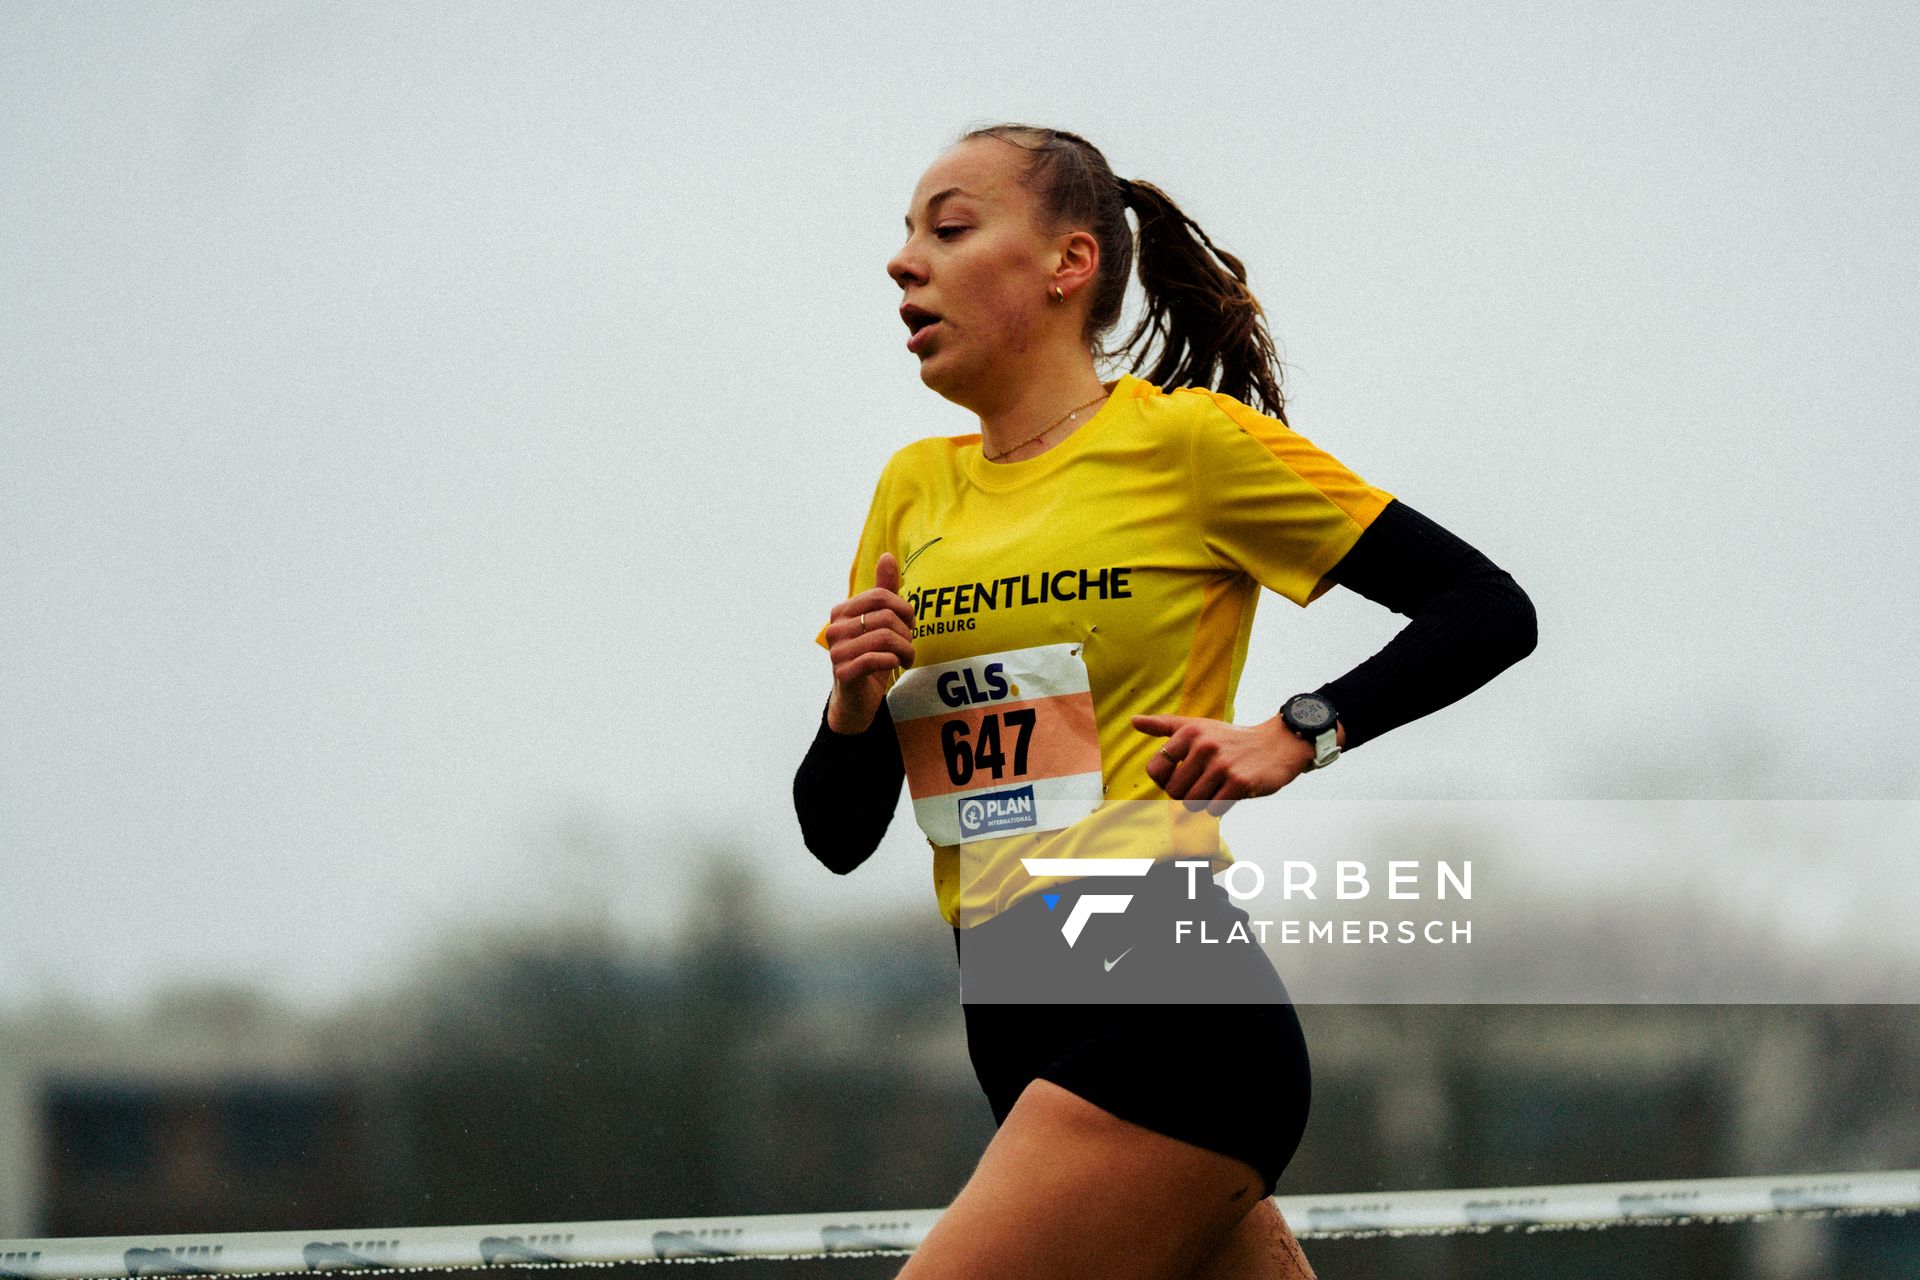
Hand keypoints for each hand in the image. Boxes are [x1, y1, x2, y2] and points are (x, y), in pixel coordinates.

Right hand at [821, 552, 915, 733]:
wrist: (857, 698)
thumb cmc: (871, 657)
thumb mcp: (880, 623)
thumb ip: (884, 591)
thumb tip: (887, 556)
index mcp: (842, 611)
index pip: (881, 596)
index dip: (904, 609)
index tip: (909, 625)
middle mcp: (835, 628)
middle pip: (886, 617)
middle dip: (906, 633)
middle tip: (908, 646)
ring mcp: (837, 651)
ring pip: (885, 638)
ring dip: (905, 649)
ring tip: (906, 658)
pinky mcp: (843, 673)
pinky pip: (875, 659)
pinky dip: (893, 661)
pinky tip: (896, 665)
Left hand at [1132, 712, 1328, 815]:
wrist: (1277, 745)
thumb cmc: (1230, 739)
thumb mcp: (1198, 726)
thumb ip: (1164, 725)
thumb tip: (1133, 720)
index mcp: (1190, 732)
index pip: (1155, 770)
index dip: (1164, 780)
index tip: (1180, 776)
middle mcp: (1204, 746)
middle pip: (1173, 791)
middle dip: (1185, 794)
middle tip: (1203, 783)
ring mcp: (1223, 765)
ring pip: (1192, 803)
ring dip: (1203, 802)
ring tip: (1217, 787)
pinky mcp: (1239, 783)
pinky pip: (1213, 810)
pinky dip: (1219, 807)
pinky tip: (1231, 792)